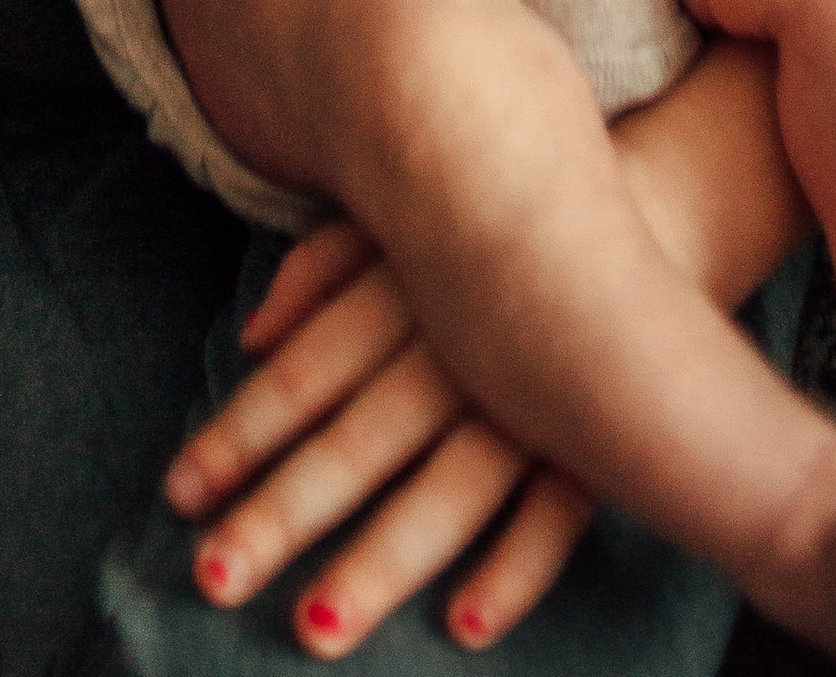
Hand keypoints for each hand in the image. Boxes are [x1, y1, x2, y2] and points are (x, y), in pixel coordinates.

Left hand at [163, 223, 592, 651]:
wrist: (655, 208)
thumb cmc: (504, 220)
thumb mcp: (407, 219)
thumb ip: (324, 269)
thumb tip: (252, 336)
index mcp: (404, 289)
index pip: (304, 375)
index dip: (239, 435)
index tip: (180, 496)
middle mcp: (459, 347)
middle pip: (358, 440)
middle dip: (284, 512)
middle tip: (213, 579)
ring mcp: (535, 397)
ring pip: (447, 488)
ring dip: (381, 560)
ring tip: (318, 628)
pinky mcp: (601, 438)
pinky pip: (559, 511)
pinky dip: (515, 567)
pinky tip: (465, 624)